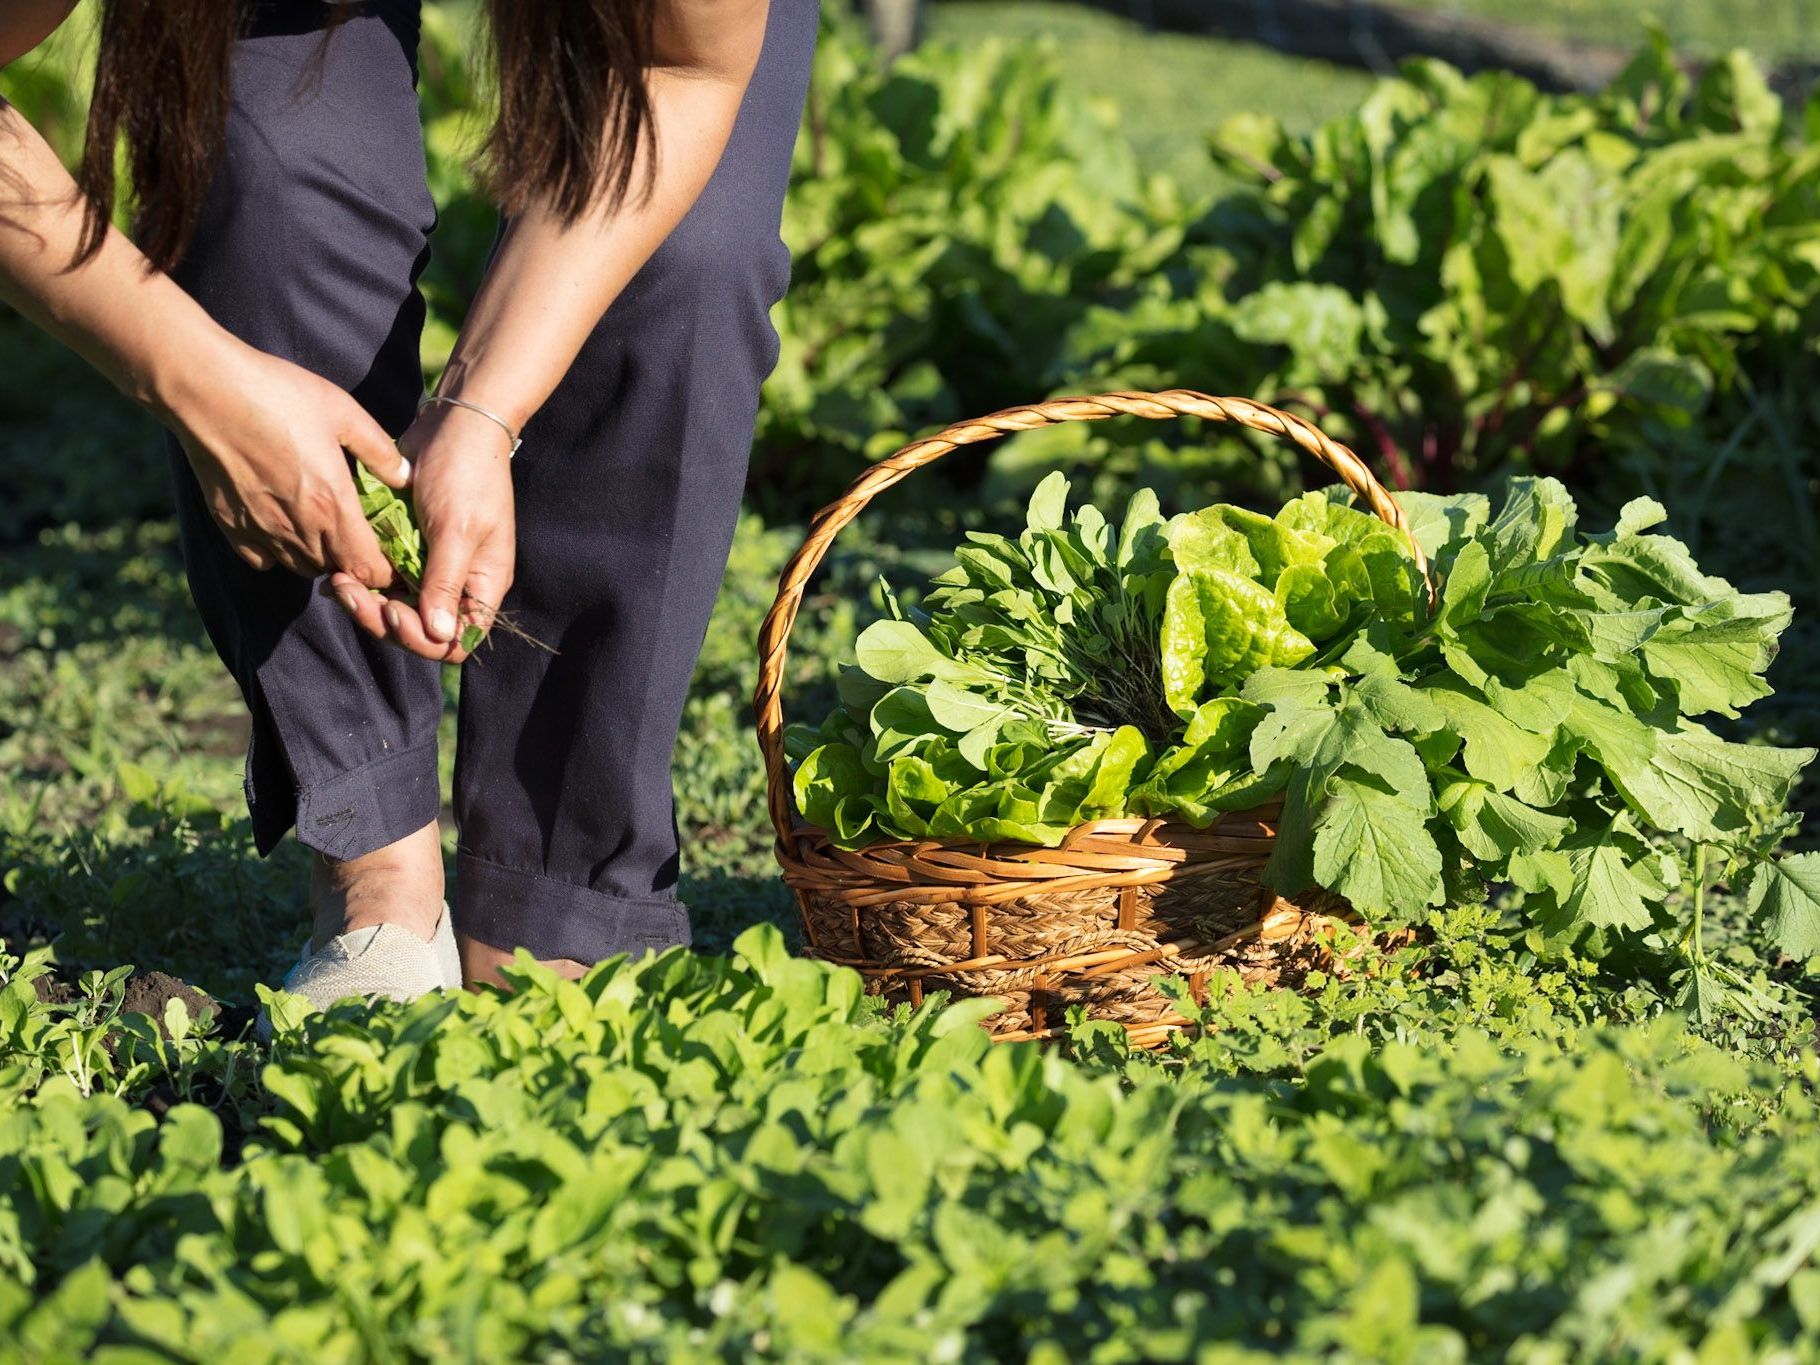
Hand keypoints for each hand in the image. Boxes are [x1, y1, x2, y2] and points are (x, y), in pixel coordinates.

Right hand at [163, 338, 409, 584]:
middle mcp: (299, 528)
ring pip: (301, 568)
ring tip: (320, 527)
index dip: (382, 568)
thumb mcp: (344, 413)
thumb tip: (406, 478)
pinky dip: (276, 552)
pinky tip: (280, 524)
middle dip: (351, 561)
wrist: (206, 389)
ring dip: (317, 557)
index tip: (385, 550)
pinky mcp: (230, 525)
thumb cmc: (278, 395)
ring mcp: (262, 531)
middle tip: (355, 533)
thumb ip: (380, 451)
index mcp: (333, 506)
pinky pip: (262, 560)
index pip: (368, 569)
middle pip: (337, 571)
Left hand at [329, 398, 516, 663]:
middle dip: (381, 619)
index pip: (455, 642)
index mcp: (481, 585)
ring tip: (337, 579)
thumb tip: (440, 636)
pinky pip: (385, 578)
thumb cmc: (467, 474)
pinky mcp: (409, 546)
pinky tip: (337, 571)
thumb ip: (445, 583)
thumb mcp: (458, 530)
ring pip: (397, 607)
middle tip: (348, 590)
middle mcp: (458, 583)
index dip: (422, 640)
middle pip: (419, 629)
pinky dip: (362, 580)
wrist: (457, 424)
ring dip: (365, 601)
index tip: (392, 612)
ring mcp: (431, 566)